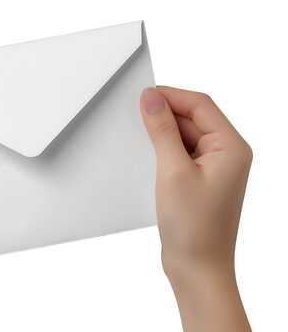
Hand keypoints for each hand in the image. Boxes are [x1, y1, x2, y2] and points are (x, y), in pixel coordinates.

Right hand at [140, 86, 251, 330]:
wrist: (197, 269)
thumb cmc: (194, 227)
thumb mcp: (173, 171)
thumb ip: (162, 130)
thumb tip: (151, 98)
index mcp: (231, 147)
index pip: (200, 104)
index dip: (170, 95)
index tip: (142, 95)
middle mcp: (225, 154)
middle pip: (192, 118)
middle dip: (163, 115)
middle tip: (133, 115)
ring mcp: (212, 169)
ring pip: (183, 136)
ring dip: (160, 134)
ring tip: (137, 139)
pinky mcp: (197, 181)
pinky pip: (179, 154)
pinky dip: (161, 151)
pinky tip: (145, 157)